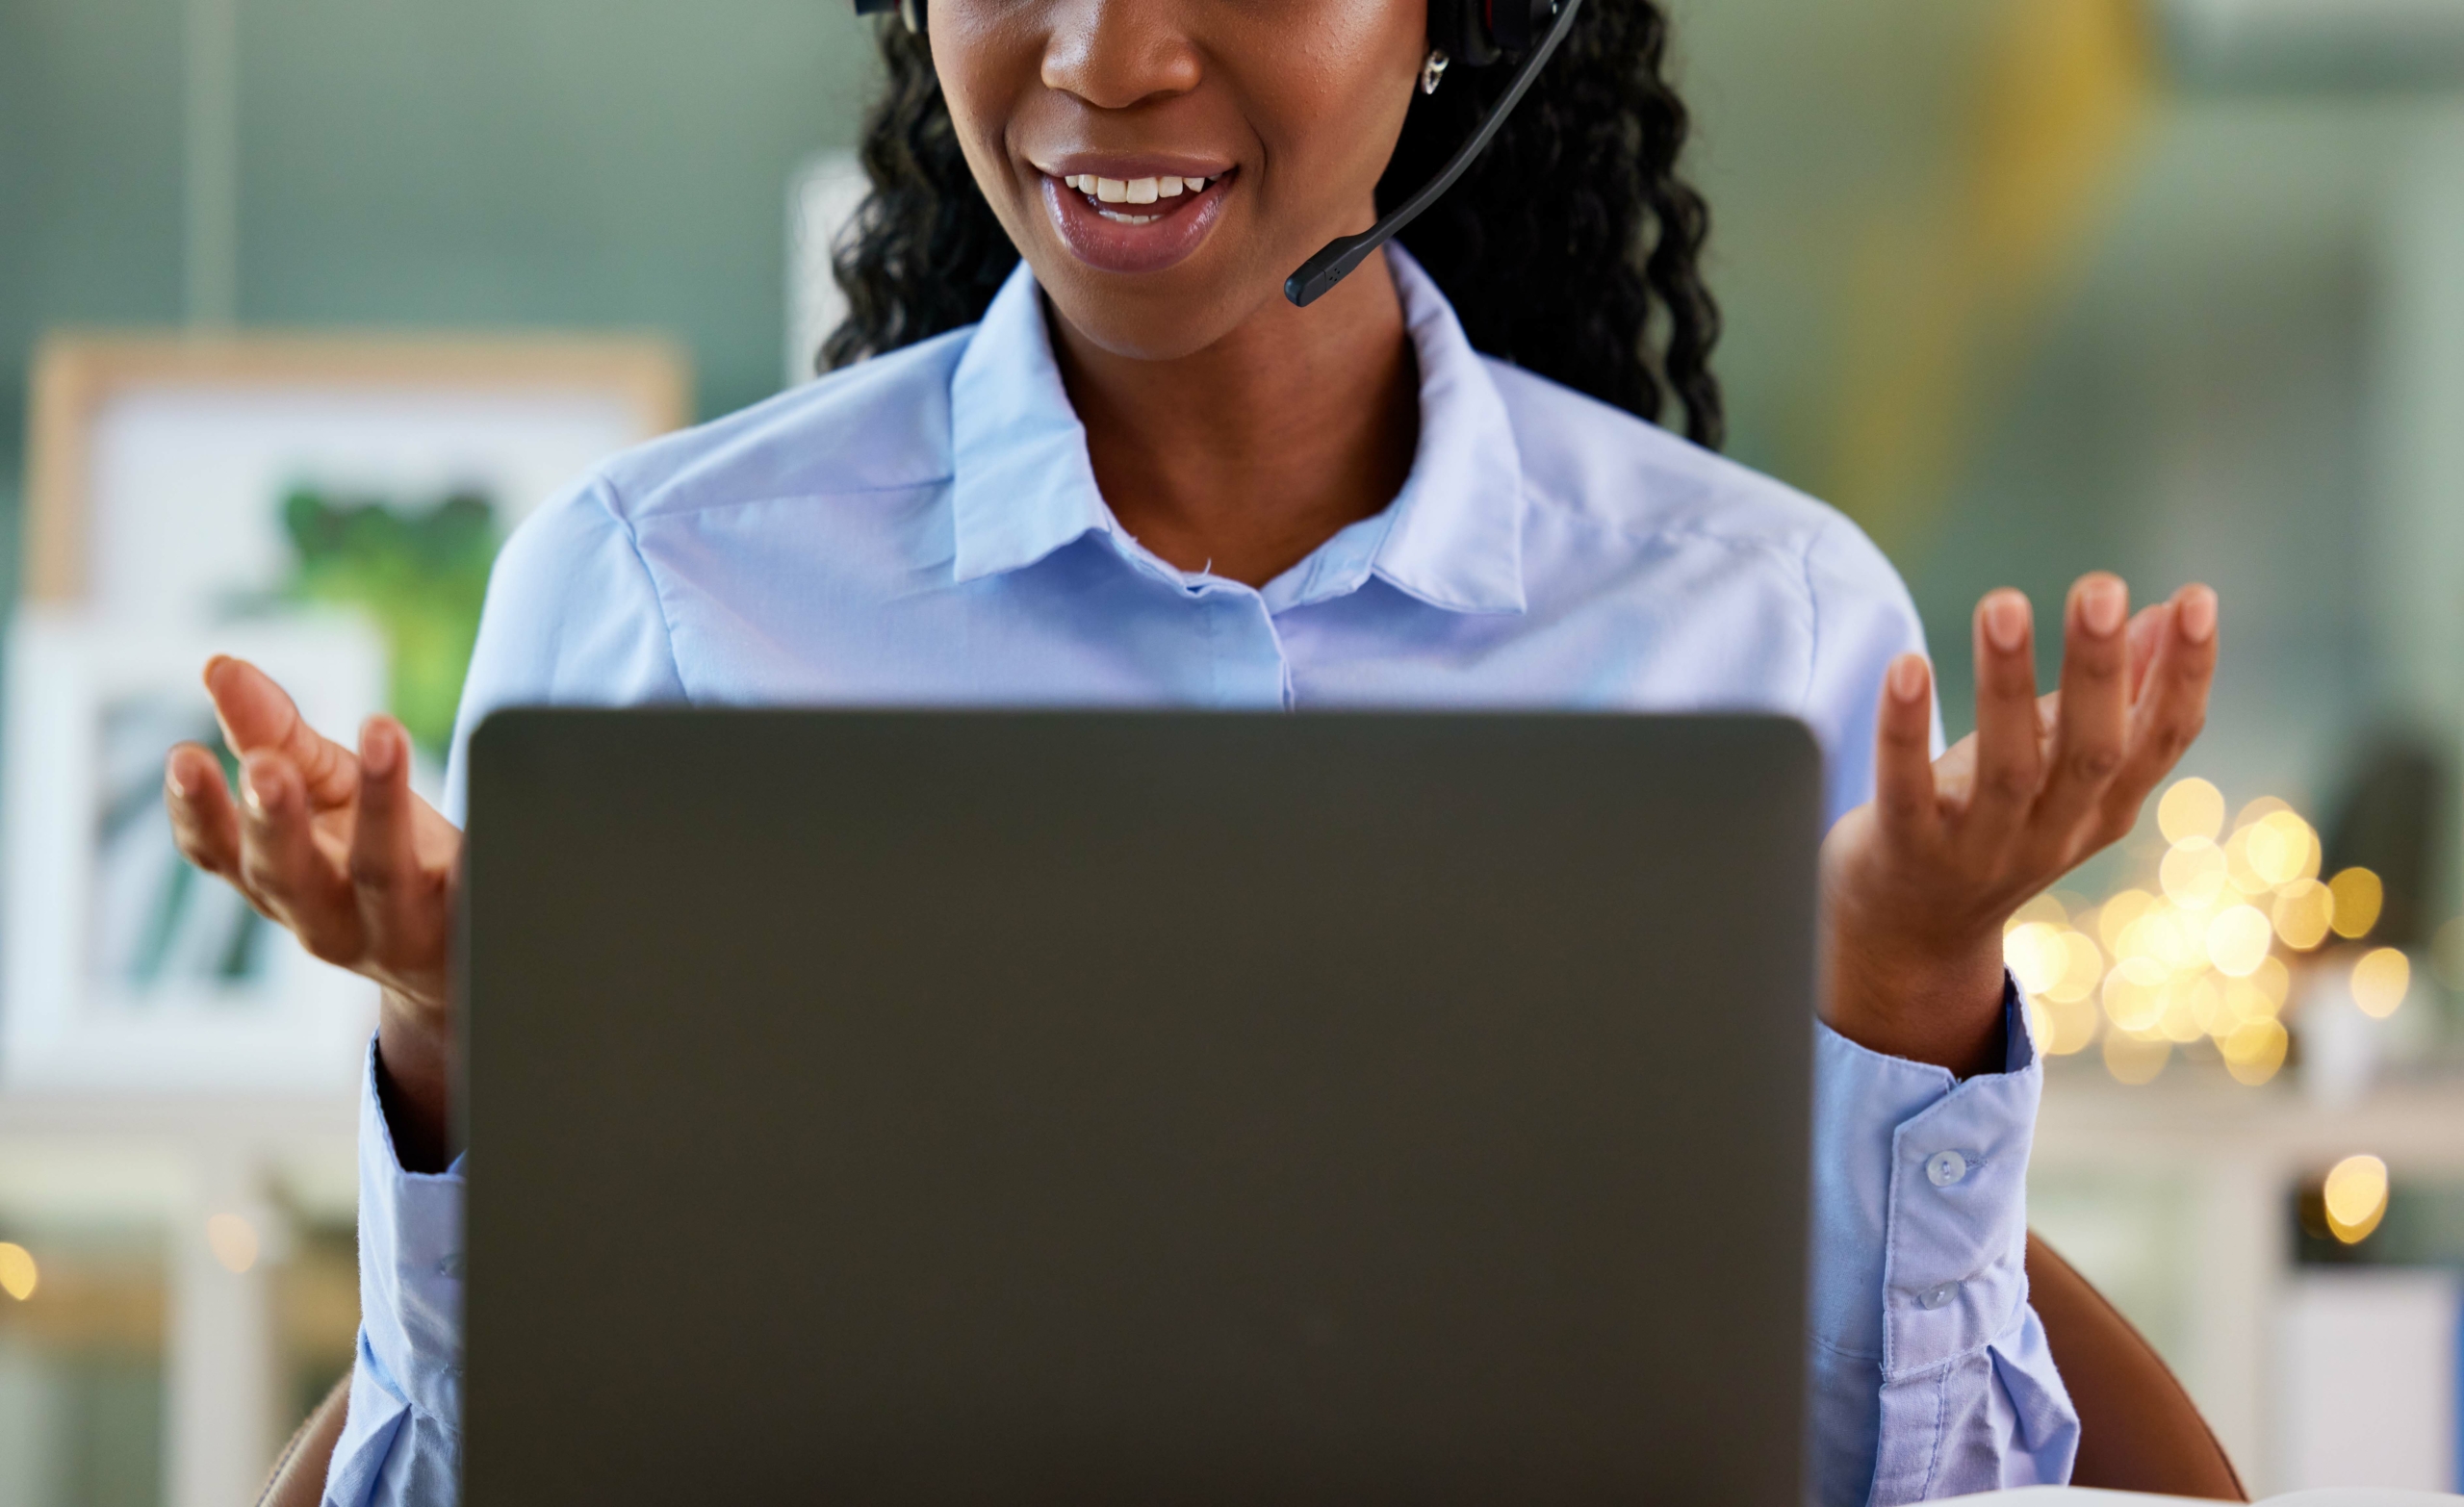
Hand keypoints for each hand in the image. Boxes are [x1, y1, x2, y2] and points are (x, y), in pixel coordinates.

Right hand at [164, 657, 462, 1166]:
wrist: (463, 960)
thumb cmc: (381, 860)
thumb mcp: (328, 795)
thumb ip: (277, 736)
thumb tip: (220, 666)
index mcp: (277, 879)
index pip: (218, 851)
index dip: (196, 810)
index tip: (184, 756)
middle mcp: (325, 916)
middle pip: (287, 875)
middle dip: (272, 820)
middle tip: (265, 768)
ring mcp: (397, 932)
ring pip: (382, 875)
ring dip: (379, 806)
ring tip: (382, 735)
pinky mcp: (468, 929)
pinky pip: (472, 894)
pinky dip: (475, 854)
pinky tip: (491, 803)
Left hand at [1820, 574, 2218, 1074]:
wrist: (1906, 935)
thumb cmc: (1988, 823)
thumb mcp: (2058, 766)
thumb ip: (2113, 696)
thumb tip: (2171, 611)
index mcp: (2104, 806)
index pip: (2162, 740)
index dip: (2186, 674)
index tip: (2199, 598)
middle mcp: (2053, 833)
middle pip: (2091, 751)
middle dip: (2100, 668)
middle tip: (2101, 587)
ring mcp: (1980, 851)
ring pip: (2006, 768)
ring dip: (2006, 683)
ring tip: (2002, 603)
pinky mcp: (1905, 852)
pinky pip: (1908, 792)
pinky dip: (1906, 732)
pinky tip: (1905, 667)